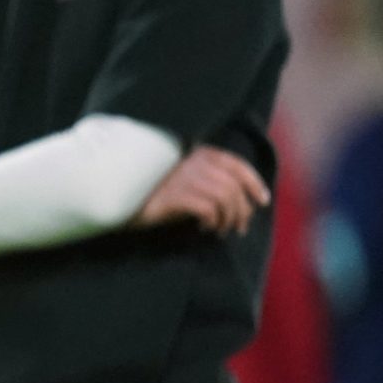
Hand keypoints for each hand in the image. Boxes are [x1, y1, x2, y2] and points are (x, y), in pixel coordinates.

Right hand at [135, 145, 268, 233]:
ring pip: (225, 198)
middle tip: (239, 228)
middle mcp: (190, 160)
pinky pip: (208, 209)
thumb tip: (244, 199)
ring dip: (229, 219)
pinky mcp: (173, 195)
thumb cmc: (154, 193)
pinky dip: (212, 222)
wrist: (118, 200)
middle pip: (234, 186)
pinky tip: (203, 228)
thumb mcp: (185, 180)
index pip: (235, 164)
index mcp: (196, 152)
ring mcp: (181, 176)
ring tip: (221, 230)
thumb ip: (208, 179)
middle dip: (243, 211)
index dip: (254, 182)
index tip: (263, 201)